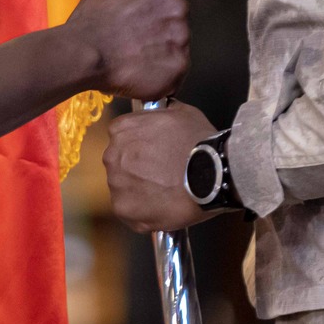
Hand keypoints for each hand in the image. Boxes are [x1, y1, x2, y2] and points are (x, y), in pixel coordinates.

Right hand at [64, 0, 187, 100]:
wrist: (85, 53)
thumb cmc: (89, 23)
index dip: (153, 7)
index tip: (144, 18)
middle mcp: (176, 6)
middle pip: (176, 17)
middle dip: (161, 29)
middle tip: (140, 40)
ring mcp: (181, 36)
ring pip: (178, 45)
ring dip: (163, 52)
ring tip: (138, 60)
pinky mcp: (180, 64)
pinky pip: (176, 71)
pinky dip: (162, 75)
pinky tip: (143, 74)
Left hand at [105, 104, 217, 233]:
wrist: (211, 174)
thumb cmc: (198, 142)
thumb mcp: (181, 112)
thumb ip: (162, 112)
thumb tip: (164, 110)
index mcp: (121, 129)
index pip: (120, 136)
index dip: (139, 146)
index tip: (154, 154)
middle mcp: (112, 155)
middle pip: (119, 163)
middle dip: (136, 169)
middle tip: (161, 174)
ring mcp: (116, 184)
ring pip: (124, 188)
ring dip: (139, 191)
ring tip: (165, 193)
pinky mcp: (124, 210)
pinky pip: (130, 212)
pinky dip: (144, 212)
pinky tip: (163, 207)